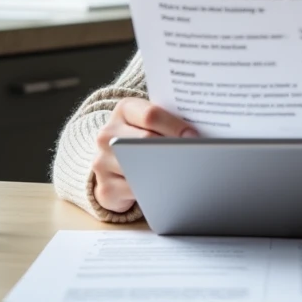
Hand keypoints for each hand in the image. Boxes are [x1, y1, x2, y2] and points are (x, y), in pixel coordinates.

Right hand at [91, 98, 196, 213]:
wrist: (112, 160)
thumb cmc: (143, 135)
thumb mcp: (151, 121)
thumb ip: (170, 121)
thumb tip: (199, 136)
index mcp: (124, 110)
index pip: (151, 115)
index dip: (176, 126)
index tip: (194, 137)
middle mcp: (108, 134)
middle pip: (145, 141)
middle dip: (173, 149)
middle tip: (194, 156)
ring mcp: (102, 162)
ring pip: (138, 168)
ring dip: (164, 172)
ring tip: (183, 172)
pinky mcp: (106, 188)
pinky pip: (134, 192)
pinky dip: (153, 191)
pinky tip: (167, 189)